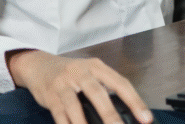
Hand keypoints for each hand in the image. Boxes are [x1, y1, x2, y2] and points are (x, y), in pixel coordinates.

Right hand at [6, 50, 152, 123]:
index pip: (120, 83)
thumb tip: (125, 114)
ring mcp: (63, 84)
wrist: (38, 65)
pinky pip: (60, 115)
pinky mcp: (50, 96)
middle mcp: (80, 72)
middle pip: (98, 93)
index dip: (135, 101)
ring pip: (75, 106)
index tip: (146, 118)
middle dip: (111, 115)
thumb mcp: (89, 73)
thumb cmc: (69, 73)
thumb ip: (105, 89)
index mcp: (96, 66)